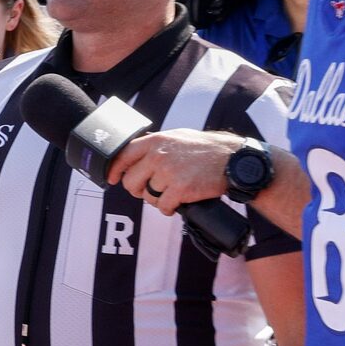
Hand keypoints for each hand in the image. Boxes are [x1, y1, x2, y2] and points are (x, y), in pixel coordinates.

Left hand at [107, 129, 242, 213]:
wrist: (233, 159)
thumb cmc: (206, 149)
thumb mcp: (177, 137)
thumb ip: (156, 145)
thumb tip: (135, 154)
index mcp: (155, 141)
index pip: (123, 155)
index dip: (115, 170)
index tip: (112, 178)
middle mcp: (158, 155)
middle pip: (130, 181)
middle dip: (138, 189)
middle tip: (148, 190)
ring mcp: (168, 173)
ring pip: (147, 196)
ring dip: (157, 199)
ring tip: (171, 193)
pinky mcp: (180, 190)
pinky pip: (163, 207)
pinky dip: (169, 208)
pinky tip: (178, 203)